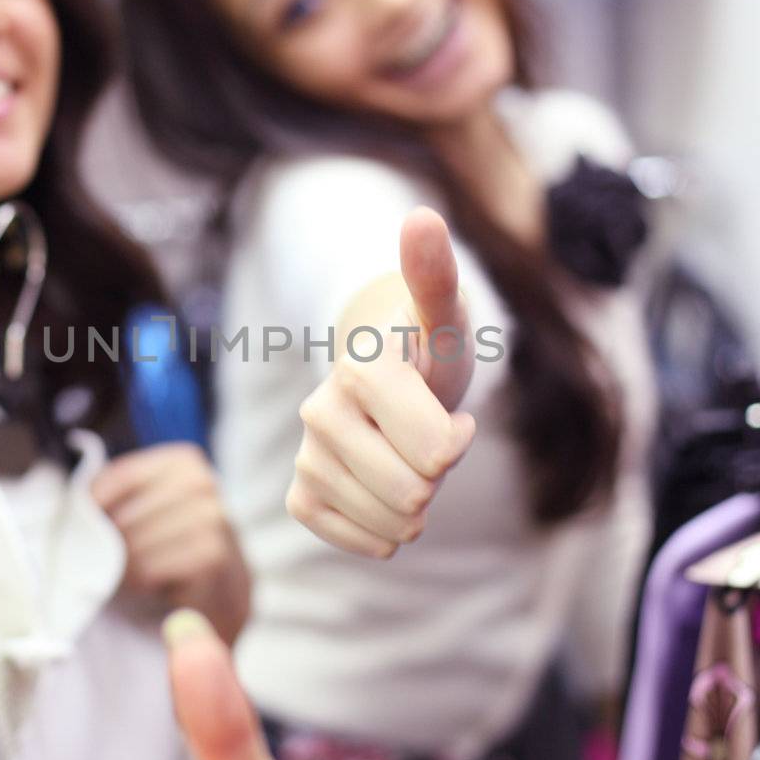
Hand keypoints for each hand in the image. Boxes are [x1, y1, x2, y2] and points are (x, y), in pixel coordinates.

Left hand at [90, 444, 249, 643]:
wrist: (219, 588)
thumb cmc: (171, 545)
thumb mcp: (144, 509)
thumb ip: (114, 496)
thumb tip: (79, 508)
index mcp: (184, 462)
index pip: (126, 474)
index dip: (97, 502)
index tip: (86, 522)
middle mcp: (204, 483)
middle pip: (130, 513)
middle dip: (111, 541)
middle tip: (106, 559)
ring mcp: (214, 518)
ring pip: (140, 542)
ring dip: (125, 564)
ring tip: (126, 574)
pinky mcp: (214, 555)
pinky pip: (156, 567)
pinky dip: (144, 580)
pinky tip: (148, 585)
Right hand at [287, 207, 475, 558]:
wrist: (394, 379)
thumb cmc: (428, 348)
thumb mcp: (444, 315)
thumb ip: (435, 274)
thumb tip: (421, 219)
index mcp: (362, 368)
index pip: (436, 453)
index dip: (458, 440)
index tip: (451, 412)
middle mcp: (322, 410)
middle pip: (414, 493)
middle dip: (437, 475)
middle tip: (427, 437)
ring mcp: (307, 454)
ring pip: (392, 522)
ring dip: (417, 502)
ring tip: (406, 458)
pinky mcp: (301, 494)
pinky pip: (360, 540)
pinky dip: (386, 531)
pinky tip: (386, 494)